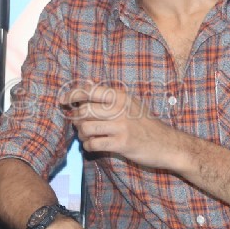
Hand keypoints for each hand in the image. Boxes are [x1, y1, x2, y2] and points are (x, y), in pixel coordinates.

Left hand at [62, 84, 181, 171]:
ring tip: (86, 137)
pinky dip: (88, 146)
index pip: (89, 91)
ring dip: (81, 134)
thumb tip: (86, 82)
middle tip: (79, 126)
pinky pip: (94, 144)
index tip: (62, 101)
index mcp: (120, 96)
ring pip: (86, 128)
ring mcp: (121, 126)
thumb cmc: (145, 123)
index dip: (72, 95)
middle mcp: (119, 108)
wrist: (167, 144)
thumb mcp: (129, 104)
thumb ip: (107, 95)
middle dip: (76, 120)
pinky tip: (92, 146)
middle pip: (84, 111)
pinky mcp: (121, 143)